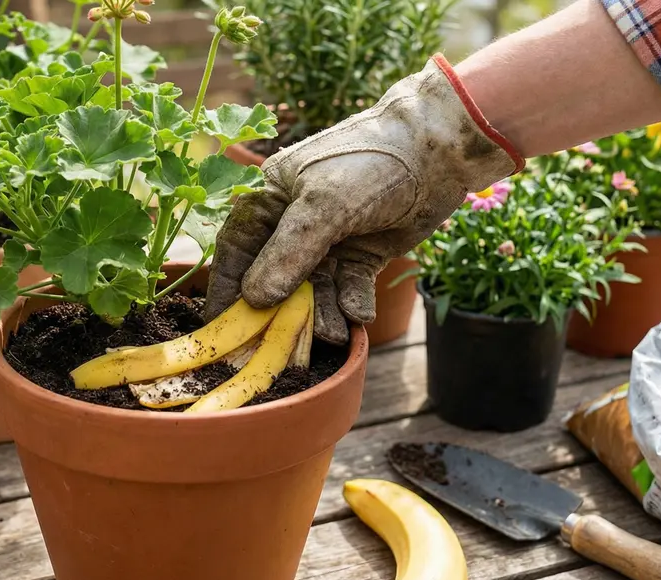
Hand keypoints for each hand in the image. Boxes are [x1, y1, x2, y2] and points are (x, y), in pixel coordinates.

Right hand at [203, 55, 524, 344]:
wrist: (439, 151)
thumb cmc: (371, 161)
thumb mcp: (324, 205)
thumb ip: (290, 252)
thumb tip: (256, 299)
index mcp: (270, 199)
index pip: (237, 249)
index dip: (227, 288)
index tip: (221, 327)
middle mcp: (293, 223)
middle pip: (275, 278)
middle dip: (280, 312)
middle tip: (280, 347)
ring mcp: (329, 241)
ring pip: (314, 289)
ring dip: (322, 313)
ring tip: (335, 333)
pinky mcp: (361, 254)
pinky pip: (347, 289)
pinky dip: (351, 304)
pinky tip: (360, 316)